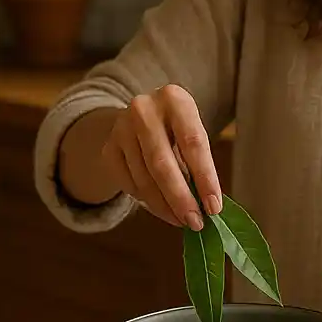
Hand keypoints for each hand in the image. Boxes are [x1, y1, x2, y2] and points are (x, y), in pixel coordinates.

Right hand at [99, 85, 221, 230]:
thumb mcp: (192, 132)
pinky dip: (147, 201)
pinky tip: (162, 208)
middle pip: (162, 164)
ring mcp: (120, 128)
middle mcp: (143, 109)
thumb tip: (207, 206)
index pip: (193, 143)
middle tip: (195, 223)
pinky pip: (129, 184)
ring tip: (182, 220)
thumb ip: (199, 163)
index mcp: (174, 99)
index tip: (214, 206)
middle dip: (181, 199)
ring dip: (165, 206)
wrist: (142, 115)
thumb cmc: (178, 128)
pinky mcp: (107, 148)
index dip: (205, 178)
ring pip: (144, 179)